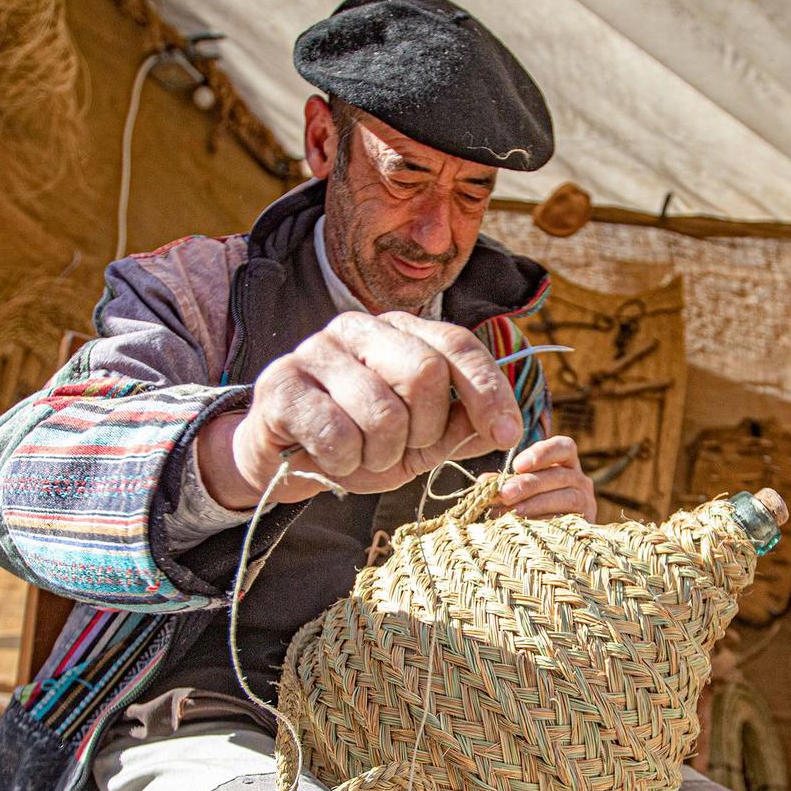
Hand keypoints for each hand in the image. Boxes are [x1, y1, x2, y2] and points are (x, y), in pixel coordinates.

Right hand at [198, 310, 523, 508]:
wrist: (281, 460)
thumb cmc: (359, 443)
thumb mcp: (420, 440)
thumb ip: (462, 429)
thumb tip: (508, 427)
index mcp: (399, 331)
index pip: (457, 343)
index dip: (488, 389)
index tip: (509, 433)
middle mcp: (358, 328)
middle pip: (423, 372)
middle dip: (424, 430)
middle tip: (403, 452)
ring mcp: (315, 350)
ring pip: (381, 411)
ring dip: (381, 455)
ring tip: (363, 458)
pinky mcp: (281, 383)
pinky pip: (336, 433)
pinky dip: (344, 462)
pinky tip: (331, 460)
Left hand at [491, 435, 596, 521]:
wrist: (561, 541)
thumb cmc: (535, 506)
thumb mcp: (521, 489)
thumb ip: (505, 483)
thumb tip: (483, 483)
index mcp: (566, 463)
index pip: (563, 447)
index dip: (542, 453)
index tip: (517, 465)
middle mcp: (580, 480)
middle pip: (559, 475)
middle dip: (529, 484)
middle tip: (504, 493)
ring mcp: (587, 503)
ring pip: (567, 499)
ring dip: (535, 505)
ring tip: (510, 513)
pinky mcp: (587, 526)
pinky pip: (569, 522)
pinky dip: (545, 524)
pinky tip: (525, 528)